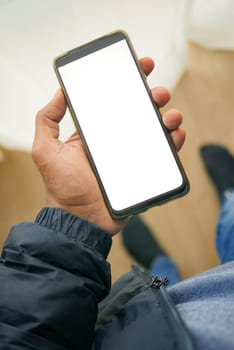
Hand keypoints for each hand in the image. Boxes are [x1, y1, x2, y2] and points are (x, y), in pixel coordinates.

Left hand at [32, 57, 184, 234]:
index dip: (129, 81)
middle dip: (152, 97)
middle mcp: (116, 140)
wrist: (80, 219)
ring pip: (155, 130)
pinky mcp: (144, 171)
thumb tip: (60, 92)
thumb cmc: (62, 187)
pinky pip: (164, 154)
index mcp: (97, 132)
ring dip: (168, 117)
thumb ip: (47, 120)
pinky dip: (173, 142)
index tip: (141, 66)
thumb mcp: (45, 150)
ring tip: (169, 116)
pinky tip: (174, 135)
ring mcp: (132, 156)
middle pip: (140, 112)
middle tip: (157, 92)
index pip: (115, 101)